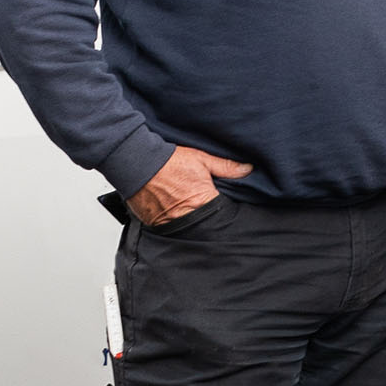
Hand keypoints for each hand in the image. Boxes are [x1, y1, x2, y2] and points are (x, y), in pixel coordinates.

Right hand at [127, 145, 253, 226]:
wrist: (137, 162)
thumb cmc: (169, 160)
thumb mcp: (201, 159)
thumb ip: (226, 166)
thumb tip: (248, 169)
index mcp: (202, 202)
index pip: (220, 215)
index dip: (221, 210)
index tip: (220, 205)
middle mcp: (186, 217)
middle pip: (202, 223)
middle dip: (203, 217)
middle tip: (197, 205)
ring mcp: (167, 223)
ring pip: (183, 227)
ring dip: (184, 219)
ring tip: (181, 206)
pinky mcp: (152, 223)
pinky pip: (164, 226)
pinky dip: (167, 219)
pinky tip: (167, 207)